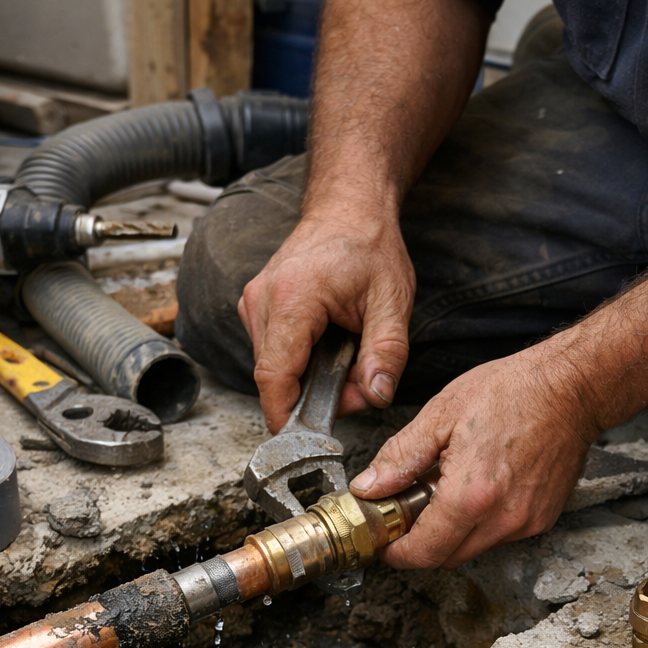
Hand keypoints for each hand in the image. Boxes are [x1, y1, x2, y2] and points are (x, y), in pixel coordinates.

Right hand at [238, 206, 414, 432]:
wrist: (347, 207)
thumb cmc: (368, 245)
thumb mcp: (393, 300)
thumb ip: (387, 353)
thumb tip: (376, 396)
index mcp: (292, 299)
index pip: (274, 376)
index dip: (286, 416)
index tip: (305, 440)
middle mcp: (262, 301)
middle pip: (276, 377)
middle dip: (314, 395)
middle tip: (359, 383)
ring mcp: (254, 304)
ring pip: (274, 368)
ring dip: (310, 378)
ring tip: (347, 355)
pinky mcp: (256, 309)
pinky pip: (273, 353)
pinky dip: (301, 361)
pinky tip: (328, 344)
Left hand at [348, 341, 597, 567]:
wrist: (571, 387)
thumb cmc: (512, 391)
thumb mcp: (440, 414)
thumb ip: (400, 457)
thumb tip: (369, 487)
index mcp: (472, 495)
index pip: (425, 552)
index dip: (398, 553)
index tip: (386, 541)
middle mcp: (503, 518)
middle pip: (446, 558)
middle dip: (421, 542)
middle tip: (409, 508)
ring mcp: (526, 522)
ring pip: (472, 549)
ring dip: (451, 531)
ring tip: (447, 489)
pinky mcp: (542, 519)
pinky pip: (498, 536)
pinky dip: (479, 523)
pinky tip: (477, 488)